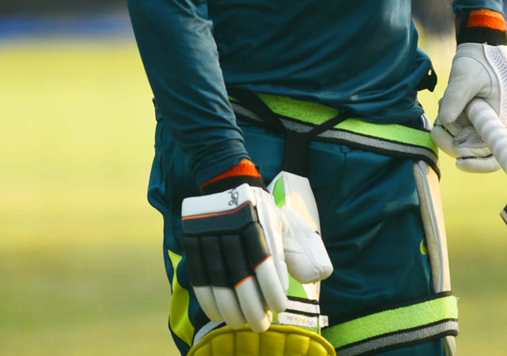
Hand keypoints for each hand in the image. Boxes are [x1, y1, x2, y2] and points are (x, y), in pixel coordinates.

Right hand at [181, 183, 332, 331]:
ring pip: (219, 279)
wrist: (227, 182)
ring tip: (241, 323)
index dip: (272, 288)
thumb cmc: (262, 211)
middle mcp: (232, 224)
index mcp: (258, 219)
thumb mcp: (283, 222)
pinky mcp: (192, 238)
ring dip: (230, 308)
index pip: (265, 260)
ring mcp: (209, 231)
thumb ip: (298, 250)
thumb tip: (314, 277)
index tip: (279, 307)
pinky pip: (199, 276)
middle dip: (252, 306)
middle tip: (261, 325)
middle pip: (241, 275)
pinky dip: (209, 299)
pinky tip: (219, 313)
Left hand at [433, 43, 506, 172]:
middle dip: (451, 141)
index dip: (478, 164)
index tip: (459, 162)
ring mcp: (484, 124)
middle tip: (437, 128)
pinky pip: (458, 131)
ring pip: (461, 141)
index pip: (495, 154)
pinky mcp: (474, 120)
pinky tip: (447, 104)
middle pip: (472, 151)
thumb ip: (455, 98)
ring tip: (446, 103)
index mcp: (503, 120)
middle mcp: (496, 127)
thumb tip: (443, 121)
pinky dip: (448, 122)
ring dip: (448, 128)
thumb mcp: (466, 77)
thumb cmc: (480, 61)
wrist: (481, 50)